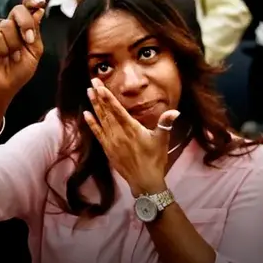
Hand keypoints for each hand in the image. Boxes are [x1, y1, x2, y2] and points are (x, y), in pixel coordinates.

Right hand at [0, 0, 45, 97]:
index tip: (41, 2)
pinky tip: (2, 57)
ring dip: (14, 45)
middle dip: (26, 24)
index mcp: (24, 26)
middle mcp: (10, 26)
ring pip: (7, 25)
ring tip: (14, 56)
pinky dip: (2, 49)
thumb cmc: (21, 69)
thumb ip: (36, 31)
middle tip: (29, 40)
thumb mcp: (35, 51)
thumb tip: (38, 11)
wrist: (6, 85)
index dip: (32, 1)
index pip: (27, 7)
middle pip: (18, 10)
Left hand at [84, 78, 180, 194]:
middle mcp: (119, 133)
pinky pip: (97, 133)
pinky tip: (86, 114)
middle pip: (107, 111)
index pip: (118, 110)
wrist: (144, 181)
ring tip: (89, 92)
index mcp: (132, 129)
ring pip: (101, 119)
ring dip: (95, 105)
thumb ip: (166, 123)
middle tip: (92, 81)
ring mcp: (112, 141)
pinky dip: (92, 123)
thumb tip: (175, 111)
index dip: (108, 97)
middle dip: (99, 96)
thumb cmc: (155, 159)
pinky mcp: (108, 149)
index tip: (101, 87)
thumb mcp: (162, 140)